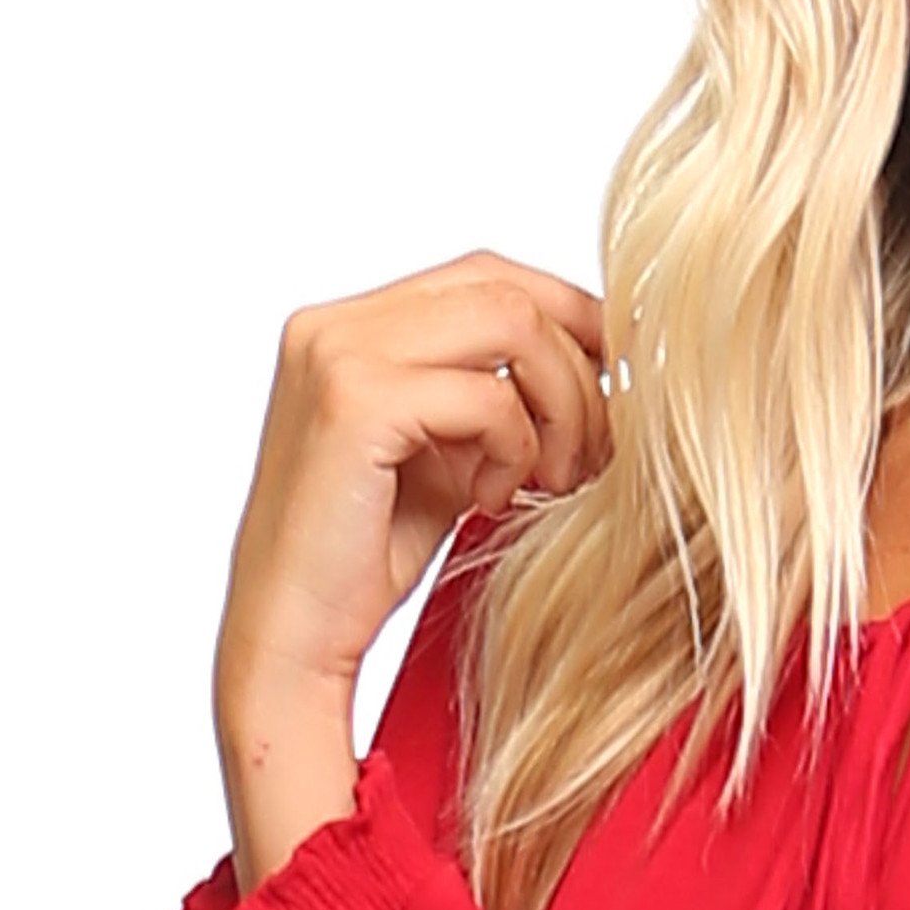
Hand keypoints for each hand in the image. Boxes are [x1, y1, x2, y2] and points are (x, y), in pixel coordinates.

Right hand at [219, 249, 612, 710]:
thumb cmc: (368, 557)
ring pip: (512, 324)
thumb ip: (497, 397)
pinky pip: (491, 396)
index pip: (488, 275)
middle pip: (507, 288)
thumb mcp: (449, 455)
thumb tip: (605, 361)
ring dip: (562, 404)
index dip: (570, 317)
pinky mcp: (355, 402)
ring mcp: (338, 354)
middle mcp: (335, 324)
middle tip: (597, 448)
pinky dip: (517, 448)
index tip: (616, 386)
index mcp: (351, 326)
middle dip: (579, 364)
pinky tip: (492, 500)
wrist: (292, 634)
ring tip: (552, 478)